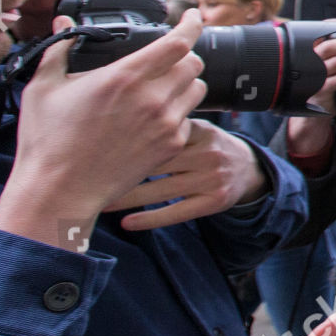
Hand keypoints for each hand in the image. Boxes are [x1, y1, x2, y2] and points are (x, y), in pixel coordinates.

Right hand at [0, 10, 206, 246]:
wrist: (60, 191)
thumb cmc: (48, 141)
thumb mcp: (43, 88)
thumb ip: (59, 49)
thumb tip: (62, 23)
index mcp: (125, 77)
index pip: (178, 41)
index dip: (191, 23)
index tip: (191, 15)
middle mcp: (152, 99)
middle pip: (193, 63)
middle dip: (183, 54)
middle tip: (167, 57)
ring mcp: (165, 125)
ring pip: (197, 90)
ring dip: (185, 82)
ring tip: (162, 86)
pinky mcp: (170, 147)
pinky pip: (189, 119)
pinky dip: (178, 112)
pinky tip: (155, 115)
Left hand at [103, 119, 266, 229]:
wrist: (249, 169)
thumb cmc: (208, 146)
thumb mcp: (195, 127)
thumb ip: (167, 122)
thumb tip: (117, 112)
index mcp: (199, 129)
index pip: (159, 133)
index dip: (127, 140)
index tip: (96, 144)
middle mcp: (208, 153)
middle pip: (157, 163)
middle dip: (120, 168)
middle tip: (87, 175)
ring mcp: (212, 179)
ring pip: (162, 190)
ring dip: (128, 197)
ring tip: (100, 201)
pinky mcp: (214, 202)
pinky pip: (177, 212)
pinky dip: (150, 219)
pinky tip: (127, 223)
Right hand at [284, 37, 335, 158]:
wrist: (314, 111)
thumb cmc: (323, 84)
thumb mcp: (324, 66)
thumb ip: (332, 51)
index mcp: (308, 54)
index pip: (317, 34)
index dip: (331, 26)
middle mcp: (308, 64)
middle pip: (328, 47)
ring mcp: (314, 78)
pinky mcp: (321, 91)